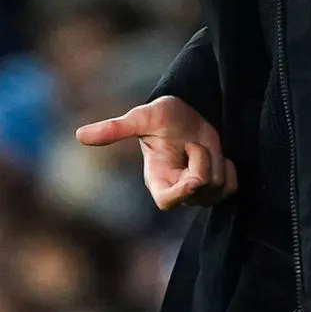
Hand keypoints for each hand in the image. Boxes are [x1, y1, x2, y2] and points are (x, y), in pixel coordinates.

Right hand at [75, 96, 236, 210]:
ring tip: (199, 145)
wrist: (190, 108)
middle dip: (203, 161)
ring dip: (216, 159)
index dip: (182, 193)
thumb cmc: (163, 115)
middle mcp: (177, 189)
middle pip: (200, 190)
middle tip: (192, 142)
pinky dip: (230, 168)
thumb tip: (79, 134)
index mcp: (157, 179)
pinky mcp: (217, 186)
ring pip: (217, 187)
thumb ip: (115, 129)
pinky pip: (231, 187)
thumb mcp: (141, 119)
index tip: (193, 176)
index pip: (168, 202)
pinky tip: (218, 155)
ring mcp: (198, 191)